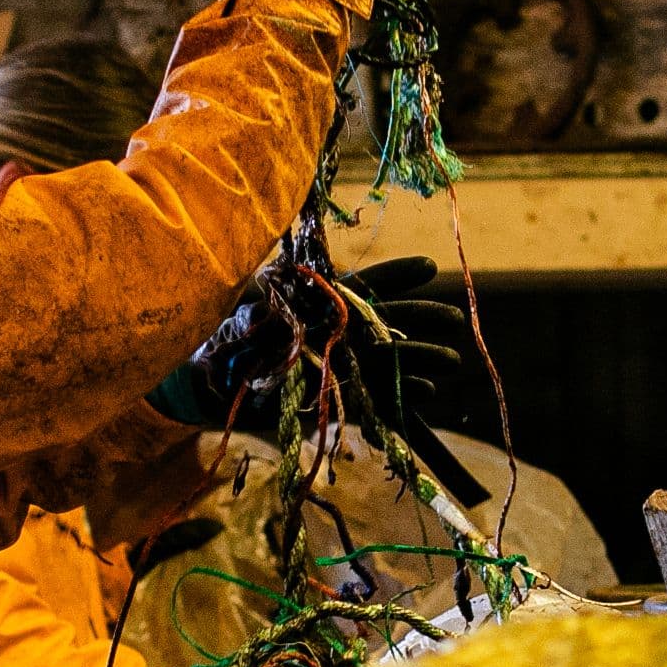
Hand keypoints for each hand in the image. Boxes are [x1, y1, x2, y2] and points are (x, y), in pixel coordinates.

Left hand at [148, 257, 464, 430]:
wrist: (210, 382)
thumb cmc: (227, 335)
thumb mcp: (245, 309)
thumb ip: (267, 302)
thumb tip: (275, 293)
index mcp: (319, 302)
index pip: (365, 285)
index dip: (397, 277)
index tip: (429, 268)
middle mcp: (335, 330)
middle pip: (386, 321)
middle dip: (423, 318)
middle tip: (456, 319)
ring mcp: (338, 363)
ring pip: (387, 359)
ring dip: (419, 360)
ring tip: (450, 362)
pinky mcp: (333, 397)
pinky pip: (373, 398)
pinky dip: (400, 398)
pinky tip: (427, 396)